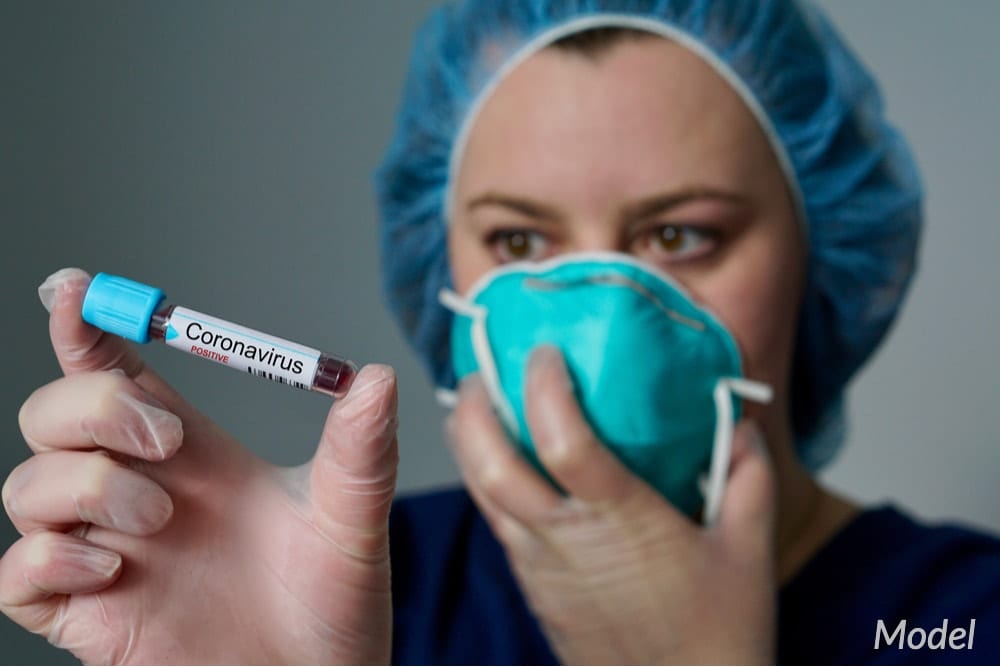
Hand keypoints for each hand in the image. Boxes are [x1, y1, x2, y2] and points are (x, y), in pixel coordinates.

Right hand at [0, 268, 398, 663]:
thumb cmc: (335, 603)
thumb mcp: (353, 519)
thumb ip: (361, 450)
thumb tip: (377, 377)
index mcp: (195, 458)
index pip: (122, 376)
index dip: (88, 329)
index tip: (74, 289)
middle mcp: (142, 494)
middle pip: (55, 415)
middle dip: (91, 405)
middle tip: (166, 441)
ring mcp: (109, 554)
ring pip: (27, 485)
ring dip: (83, 485)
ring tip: (159, 519)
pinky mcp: (88, 616)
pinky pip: (18, 575)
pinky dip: (47, 556)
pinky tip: (111, 568)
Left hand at [446, 346, 776, 663]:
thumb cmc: (721, 632)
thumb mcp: (750, 546)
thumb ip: (749, 473)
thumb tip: (737, 420)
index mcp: (622, 521)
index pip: (564, 439)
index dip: (544, 386)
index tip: (546, 351)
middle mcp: (566, 541)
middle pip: (491, 465)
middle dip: (474, 407)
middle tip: (480, 368)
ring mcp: (540, 567)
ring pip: (480, 494)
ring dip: (468, 442)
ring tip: (475, 402)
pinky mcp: (531, 587)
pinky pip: (494, 522)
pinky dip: (485, 480)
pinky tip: (499, 460)